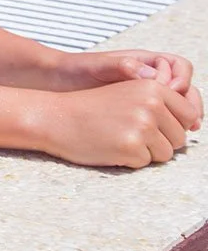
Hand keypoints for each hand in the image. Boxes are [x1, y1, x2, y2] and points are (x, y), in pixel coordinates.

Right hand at [40, 78, 197, 167]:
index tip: (156, 127)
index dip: (175, 125)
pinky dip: (130, 159)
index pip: (189, 114)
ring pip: (167, 153)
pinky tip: (110, 146)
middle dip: (160, 140)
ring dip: (147, 151)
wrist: (56, 117)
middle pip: (180, 137)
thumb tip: (196, 123)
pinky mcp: (132, 147)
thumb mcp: (127, 93)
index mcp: (153, 88)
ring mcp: (143, 126)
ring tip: (120, 138)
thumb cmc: (90, 107)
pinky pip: (146, 162)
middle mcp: (152, 105)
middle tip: (130, 132)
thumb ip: (160, 103)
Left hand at [56, 51, 199, 118]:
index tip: (176, 92)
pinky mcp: (137, 118)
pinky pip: (161, 125)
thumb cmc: (76, 71)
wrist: (55, 84)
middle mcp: (150, 81)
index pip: (181, 68)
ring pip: (177, 113)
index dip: (184, 82)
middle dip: (189, 107)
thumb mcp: (98, 66)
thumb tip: (153, 76)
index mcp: (146, 64)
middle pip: (186, 95)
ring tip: (182, 132)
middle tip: (190, 122)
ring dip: (180, 122)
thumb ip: (124, 67)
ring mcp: (145, 101)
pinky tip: (161, 141)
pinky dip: (165, 132)